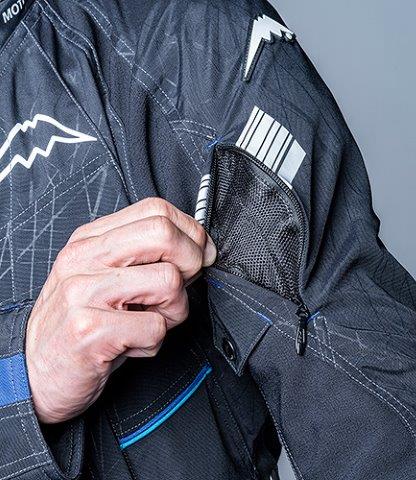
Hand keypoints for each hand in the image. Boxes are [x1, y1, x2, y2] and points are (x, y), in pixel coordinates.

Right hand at [25, 198, 215, 423]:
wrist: (35, 374)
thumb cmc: (80, 324)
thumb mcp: (105, 278)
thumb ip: (144, 258)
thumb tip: (197, 249)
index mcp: (91, 240)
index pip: (155, 210)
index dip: (190, 231)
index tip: (200, 253)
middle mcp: (85, 259)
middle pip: (163, 233)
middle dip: (191, 261)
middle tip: (181, 286)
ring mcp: (84, 292)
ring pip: (168, 282)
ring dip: (174, 311)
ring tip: (150, 321)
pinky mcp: (89, 330)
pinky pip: (155, 327)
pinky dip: (155, 342)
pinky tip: (133, 344)